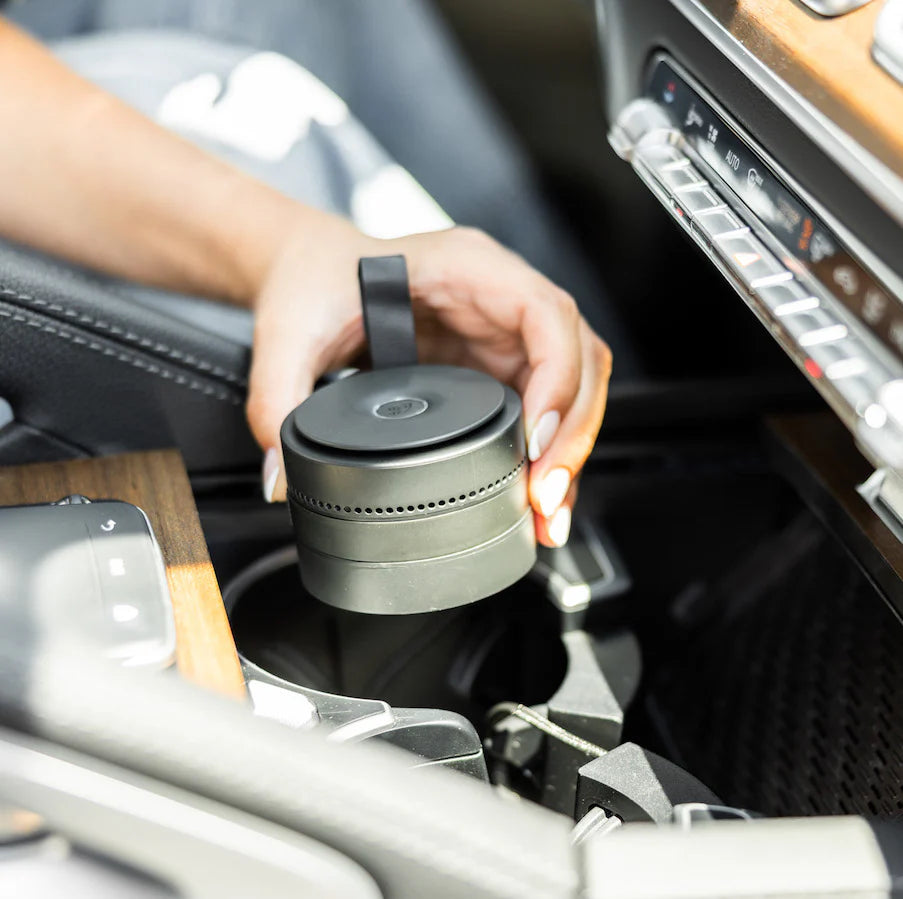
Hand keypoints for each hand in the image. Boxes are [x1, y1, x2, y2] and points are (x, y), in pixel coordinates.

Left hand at [248, 224, 611, 546]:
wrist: (311, 273)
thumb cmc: (314, 279)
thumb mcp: (288, 333)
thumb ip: (277, 399)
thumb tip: (282, 479)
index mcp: (468, 268)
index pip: (546, 314)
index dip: (556, 378)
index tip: (535, 439)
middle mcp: (500, 298)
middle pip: (578, 359)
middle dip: (571, 434)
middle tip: (541, 498)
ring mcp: (504, 334)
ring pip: (573, 387)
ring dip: (569, 450)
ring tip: (547, 513)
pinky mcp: (497, 366)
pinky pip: (546, 406)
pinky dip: (550, 452)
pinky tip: (537, 497)